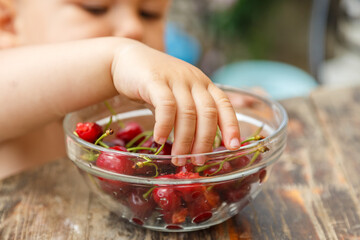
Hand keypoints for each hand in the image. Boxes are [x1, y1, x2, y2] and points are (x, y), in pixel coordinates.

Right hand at [111, 41, 239, 165]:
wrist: (126, 59)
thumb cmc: (154, 85)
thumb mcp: (177, 96)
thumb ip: (188, 115)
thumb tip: (197, 148)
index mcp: (203, 84)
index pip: (224, 105)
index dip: (231, 126)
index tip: (233, 147)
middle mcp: (193, 80)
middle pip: (207, 113)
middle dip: (204, 141)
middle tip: (197, 162)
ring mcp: (175, 78)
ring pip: (187, 113)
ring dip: (184, 140)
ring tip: (178, 159)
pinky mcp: (154, 80)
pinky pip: (165, 105)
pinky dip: (164, 125)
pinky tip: (160, 140)